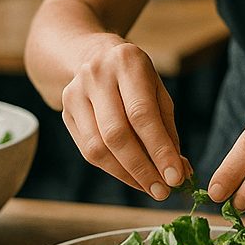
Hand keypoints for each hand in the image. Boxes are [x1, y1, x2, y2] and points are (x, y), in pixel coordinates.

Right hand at [60, 36, 186, 198]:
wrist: (90, 54)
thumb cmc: (134, 77)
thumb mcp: (157, 90)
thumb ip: (167, 128)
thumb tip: (180, 171)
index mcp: (127, 62)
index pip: (142, 114)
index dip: (159, 149)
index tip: (176, 177)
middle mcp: (96, 75)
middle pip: (116, 134)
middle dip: (142, 168)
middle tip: (163, 191)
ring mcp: (75, 92)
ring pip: (98, 147)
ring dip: (126, 174)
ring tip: (150, 188)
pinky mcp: (64, 111)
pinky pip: (88, 150)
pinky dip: (112, 169)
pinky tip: (131, 177)